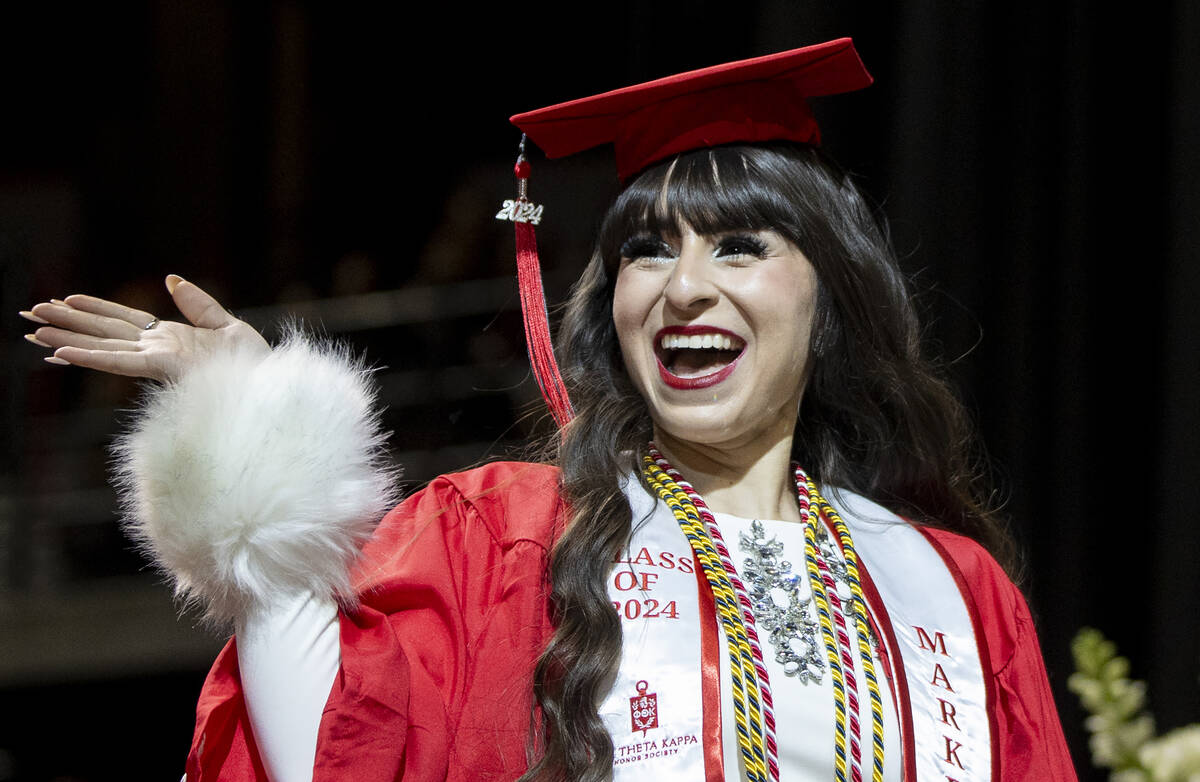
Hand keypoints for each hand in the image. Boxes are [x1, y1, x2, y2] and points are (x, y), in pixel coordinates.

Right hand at [22, 275, 269, 382]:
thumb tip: (171, 280)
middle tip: (31, 314)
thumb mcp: (227, 326)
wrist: (269, 383)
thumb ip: (198, 304)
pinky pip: (121, 362)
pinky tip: (63, 353)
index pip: (124, 321)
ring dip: (68, 340)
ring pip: (103, 347)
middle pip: (104, 332)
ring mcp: (157, 360)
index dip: (96, 310)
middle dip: (68, 323)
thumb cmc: (253, 364)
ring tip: (33, 333)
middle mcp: (157, 350)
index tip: (67, 300)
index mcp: (171, 339)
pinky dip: (91, 357)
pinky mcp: (162, 368)